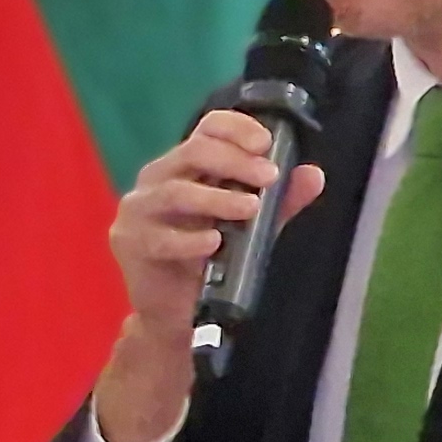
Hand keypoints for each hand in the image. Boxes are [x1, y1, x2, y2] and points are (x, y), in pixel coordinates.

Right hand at [91, 111, 327, 441]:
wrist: (178, 313)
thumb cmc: (212, 262)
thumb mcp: (253, 227)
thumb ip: (279, 202)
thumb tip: (312, 175)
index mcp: (188, 166)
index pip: (207, 128)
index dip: (236, 128)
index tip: (265, 143)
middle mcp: (159, 178)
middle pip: (192, 151)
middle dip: (234, 161)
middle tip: (268, 177)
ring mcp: (139, 209)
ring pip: (174, 192)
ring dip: (217, 198)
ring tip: (249, 209)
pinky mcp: (129, 242)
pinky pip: (159, 238)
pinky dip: (190, 240)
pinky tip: (214, 244)